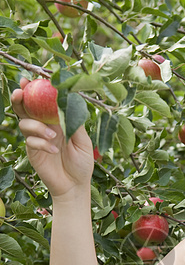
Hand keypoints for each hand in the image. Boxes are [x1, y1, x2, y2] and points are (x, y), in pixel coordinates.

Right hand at [11, 78, 93, 199]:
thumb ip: (75, 123)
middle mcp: (44, 126)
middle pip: (25, 107)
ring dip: (37, 126)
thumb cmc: (82, 163)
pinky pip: (31, 141)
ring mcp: (36, 138)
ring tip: (53, 136)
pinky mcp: (33, 151)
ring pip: (25, 123)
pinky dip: (41, 143)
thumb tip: (68, 103)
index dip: (35, 90)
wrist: (75, 186)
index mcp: (57, 120)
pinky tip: (54, 150)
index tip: (31, 79)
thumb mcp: (84, 141)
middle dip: (20, 97)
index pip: (43, 101)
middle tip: (20, 91)